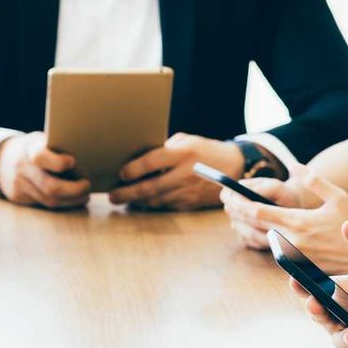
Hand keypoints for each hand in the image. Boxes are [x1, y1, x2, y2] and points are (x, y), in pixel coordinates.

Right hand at [0, 132, 90, 208]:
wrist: (0, 160)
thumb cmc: (32, 148)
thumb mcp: (40, 141)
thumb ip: (57, 148)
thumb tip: (89, 157)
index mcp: (30, 148)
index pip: (41, 157)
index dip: (58, 162)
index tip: (73, 161)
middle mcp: (23, 168)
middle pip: (50, 186)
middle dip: (74, 190)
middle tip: (88, 186)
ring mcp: (19, 185)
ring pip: (50, 201)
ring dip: (72, 200)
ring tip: (85, 195)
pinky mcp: (19, 199)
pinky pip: (44, 205)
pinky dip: (62, 204)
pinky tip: (73, 200)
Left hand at [109, 133, 245, 209]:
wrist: (235, 167)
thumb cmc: (205, 150)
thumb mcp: (187, 141)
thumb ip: (166, 149)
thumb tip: (139, 157)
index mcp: (183, 153)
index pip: (152, 161)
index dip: (133, 169)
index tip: (120, 173)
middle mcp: (186, 173)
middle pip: (150, 187)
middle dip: (127, 193)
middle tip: (113, 196)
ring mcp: (189, 191)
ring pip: (156, 200)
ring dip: (137, 202)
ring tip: (123, 200)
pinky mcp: (191, 204)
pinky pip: (166, 207)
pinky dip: (152, 206)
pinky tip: (141, 204)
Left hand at [231, 168, 347, 272]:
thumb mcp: (338, 197)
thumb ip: (314, 181)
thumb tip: (294, 165)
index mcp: (299, 222)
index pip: (258, 212)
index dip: (239, 203)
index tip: (227, 194)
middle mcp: (292, 242)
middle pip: (254, 226)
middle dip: (237, 212)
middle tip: (226, 200)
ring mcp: (294, 257)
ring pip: (261, 239)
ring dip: (246, 226)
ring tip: (235, 212)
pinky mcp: (298, 267)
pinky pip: (273, 250)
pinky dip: (261, 238)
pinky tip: (256, 229)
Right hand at [293, 221, 347, 347]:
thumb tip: (347, 224)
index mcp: (342, 295)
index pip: (314, 292)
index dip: (300, 288)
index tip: (294, 280)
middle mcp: (345, 319)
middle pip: (322, 319)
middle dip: (317, 314)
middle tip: (315, 305)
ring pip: (342, 344)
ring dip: (343, 340)